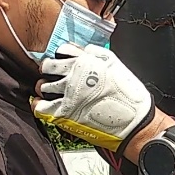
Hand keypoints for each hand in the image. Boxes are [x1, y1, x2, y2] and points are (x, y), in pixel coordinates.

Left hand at [32, 43, 154, 152]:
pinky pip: (39, 106)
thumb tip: (82, 51)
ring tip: (55, 95)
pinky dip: (39, 106)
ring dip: (46, 90)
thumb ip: (96, 55)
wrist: (135, 123)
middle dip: (49, 72)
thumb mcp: (116, 65)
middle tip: (55, 79)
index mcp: (87, 60)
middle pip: (47, 66)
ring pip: (42, 86)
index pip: (61, 51)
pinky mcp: (63, 113)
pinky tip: (45, 106)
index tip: (63, 65)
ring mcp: (67, 93)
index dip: (61, 59)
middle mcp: (74, 74)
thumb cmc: (129, 96)